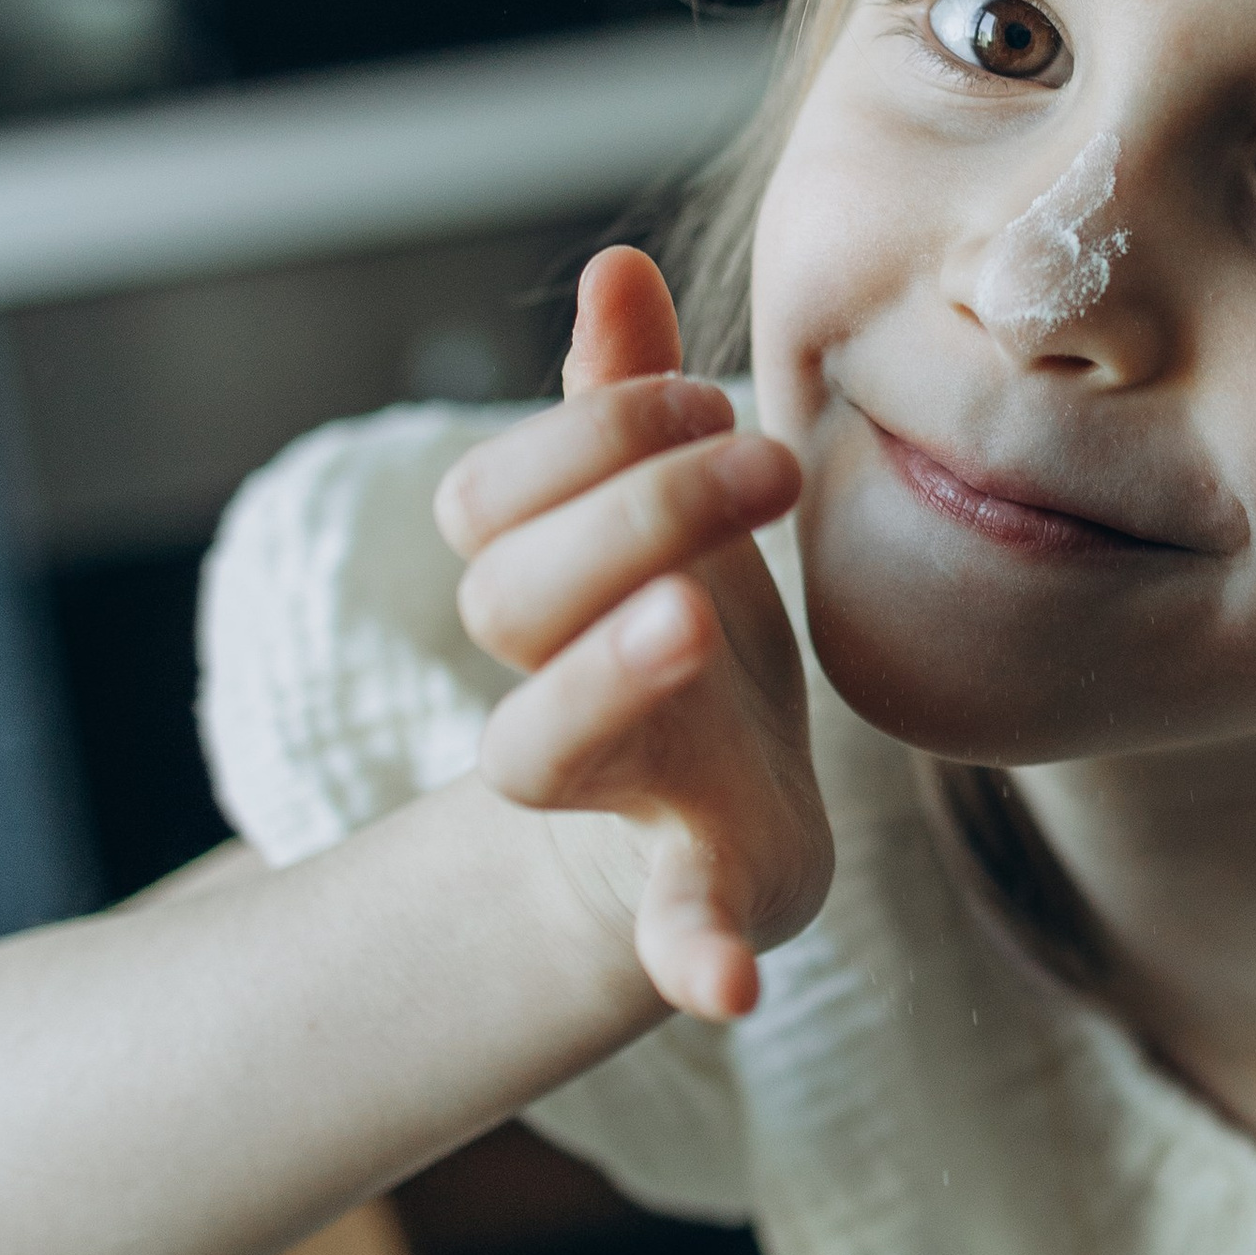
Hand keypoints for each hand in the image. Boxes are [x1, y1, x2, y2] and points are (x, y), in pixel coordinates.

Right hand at [434, 247, 832, 1022]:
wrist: (718, 824)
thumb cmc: (683, 642)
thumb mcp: (668, 516)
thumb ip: (626, 402)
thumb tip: (614, 266)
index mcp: (548, 596)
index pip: (490, 502)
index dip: (584, 437)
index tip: (709, 394)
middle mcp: (556, 692)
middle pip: (507, 597)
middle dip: (632, 510)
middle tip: (765, 458)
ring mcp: (619, 795)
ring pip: (536, 751)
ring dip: (604, 680)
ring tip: (693, 618)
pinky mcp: (695, 891)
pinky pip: (666, 938)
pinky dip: (691, 958)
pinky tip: (731, 988)